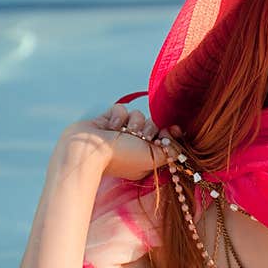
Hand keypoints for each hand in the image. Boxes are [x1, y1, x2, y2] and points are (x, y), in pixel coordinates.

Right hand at [60, 104, 184, 181]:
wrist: (89, 152)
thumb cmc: (123, 158)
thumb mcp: (154, 158)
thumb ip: (171, 150)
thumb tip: (178, 138)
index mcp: (144, 156)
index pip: (163, 139)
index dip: (168, 133)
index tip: (173, 130)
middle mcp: (132, 144)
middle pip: (152, 125)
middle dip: (148, 128)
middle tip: (142, 137)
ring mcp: (119, 132)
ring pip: (137, 115)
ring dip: (133, 122)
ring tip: (123, 133)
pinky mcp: (107, 121)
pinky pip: (121, 109)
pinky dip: (117, 116)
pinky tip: (110, 128)